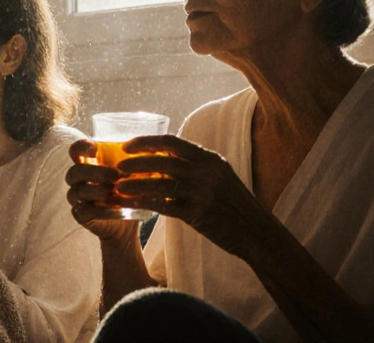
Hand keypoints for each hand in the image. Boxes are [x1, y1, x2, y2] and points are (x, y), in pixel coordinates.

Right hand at [65, 139, 141, 245]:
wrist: (127, 221)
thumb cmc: (128, 191)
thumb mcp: (133, 174)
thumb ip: (136, 162)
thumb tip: (153, 151)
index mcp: (87, 164)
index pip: (75, 150)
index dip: (81, 148)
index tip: (95, 150)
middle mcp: (77, 180)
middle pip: (74, 171)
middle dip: (96, 172)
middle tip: (117, 176)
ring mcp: (77, 198)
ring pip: (77, 191)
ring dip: (97, 190)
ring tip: (116, 192)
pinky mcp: (80, 215)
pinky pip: (84, 211)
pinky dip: (102, 210)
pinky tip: (118, 209)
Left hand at [115, 135, 269, 260]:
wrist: (255, 231)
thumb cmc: (233, 203)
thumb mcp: (219, 175)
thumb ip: (195, 165)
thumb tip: (163, 155)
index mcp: (210, 158)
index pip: (172, 142)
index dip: (146, 141)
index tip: (127, 145)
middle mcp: (206, 172)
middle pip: (162, 161)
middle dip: (136, 163)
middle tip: (117, 167)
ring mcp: (203, 193)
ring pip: (160, 185)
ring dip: (136, 185)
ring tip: (118, 187)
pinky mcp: (199, 214)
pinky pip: (165, 207)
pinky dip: (146, 204)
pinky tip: (132, 205)